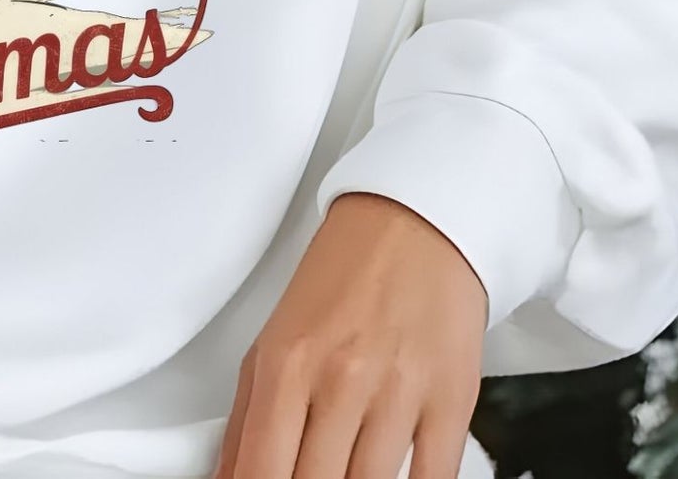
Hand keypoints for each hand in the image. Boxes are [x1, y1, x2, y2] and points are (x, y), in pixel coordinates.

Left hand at [212, 191, 486, 478]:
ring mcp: (398, 393)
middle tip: (308, 470)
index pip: (260, 471)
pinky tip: (392, 476)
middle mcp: (341, 379)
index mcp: (287, 363)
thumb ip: (245, 420)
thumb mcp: (273, 340)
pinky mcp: (451, 402)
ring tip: (344, 470)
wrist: (414, 224)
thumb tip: (226, 477)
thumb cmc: (343, 277)